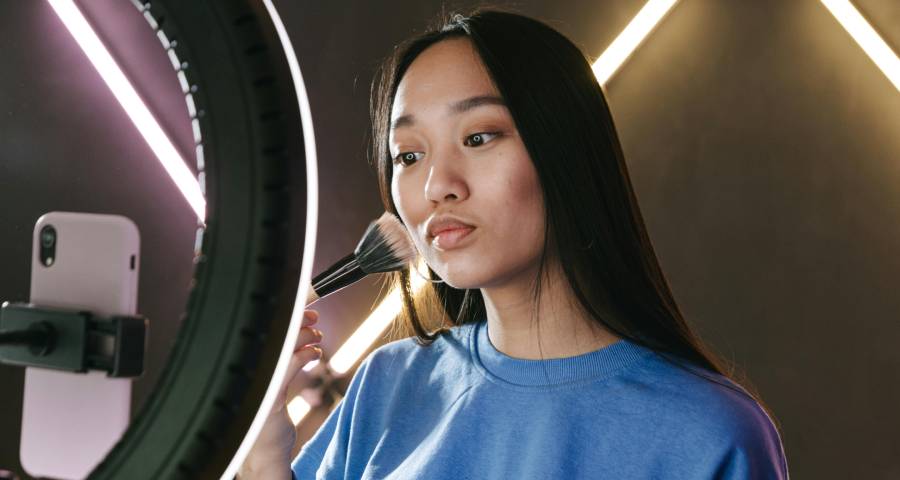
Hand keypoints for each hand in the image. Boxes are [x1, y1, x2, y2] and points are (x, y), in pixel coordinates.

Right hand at [238, 310, 322, 478]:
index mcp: (245, 366)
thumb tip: (301, 333)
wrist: (263, 452)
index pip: (264, 331)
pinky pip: (287, 367)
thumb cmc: (268, 417)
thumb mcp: (275, 384)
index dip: (286, 316)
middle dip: (296, 320)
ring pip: (281, 346)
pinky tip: (314, 354)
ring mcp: (257, 384)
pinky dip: (304, 355)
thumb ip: (283, 362)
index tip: (303, 310)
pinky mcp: (268, 397)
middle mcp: (249, 372)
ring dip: (304, 336)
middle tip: (313, 318)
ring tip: (317, 338)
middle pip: (271, 333)